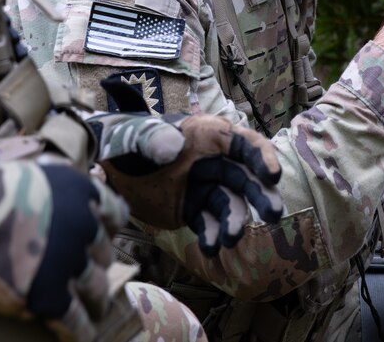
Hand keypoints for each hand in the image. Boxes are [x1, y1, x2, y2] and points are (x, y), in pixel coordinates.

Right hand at [0, 160, 127, 341]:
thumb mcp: (29, 178)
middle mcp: (84, 224)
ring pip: (96, 287)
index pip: (114, 213)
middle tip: (92, 278)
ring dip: (97, 301)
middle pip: (103, 253)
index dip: (110, 229)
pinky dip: (81, 330)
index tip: (108, 239)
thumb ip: (52, 193)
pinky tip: (82, 337)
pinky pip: (76, 319)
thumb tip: (54, 201)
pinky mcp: (51, 296)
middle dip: (97, 266)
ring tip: (97, 312)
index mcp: (80, 191)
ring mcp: (70, 261)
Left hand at [89, 112, 283, 255]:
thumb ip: (152, 139)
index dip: (262, 157)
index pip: (243, 143)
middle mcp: (213, 161)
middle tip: (274, 215)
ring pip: (230, 205)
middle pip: (245, 177)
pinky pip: (209, 223)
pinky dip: (212, 235)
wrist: (109, 169)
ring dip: (235, 222)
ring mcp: (204, 187)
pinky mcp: (194, 209)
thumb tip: (172, 148)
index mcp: (207, 135)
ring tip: (230, 240)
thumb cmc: (126, 143)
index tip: (273, 175)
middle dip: (261, 195)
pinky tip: (209, 247)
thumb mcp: (136, 137)